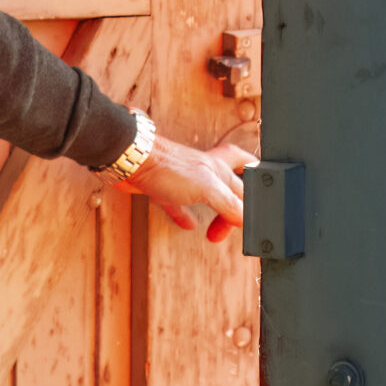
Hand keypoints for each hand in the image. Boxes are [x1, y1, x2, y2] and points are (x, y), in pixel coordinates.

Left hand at [123, 134, 257, 243]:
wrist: (132, 160)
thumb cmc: (168, 166)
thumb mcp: (208, 187)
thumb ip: (229, 203)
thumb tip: (244, 219)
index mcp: (220, 166)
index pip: (247, 181)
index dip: (253, 199)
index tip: (249, 219)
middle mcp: (206, 169)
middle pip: (232, 184)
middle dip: (238, 203)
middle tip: (234, 224)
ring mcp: (185, 178)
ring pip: (208, 193)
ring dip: (215, 209)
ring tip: (218, 225)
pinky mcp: (165, 187)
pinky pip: (180, 203)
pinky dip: (186, 215)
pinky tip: (188, 224)